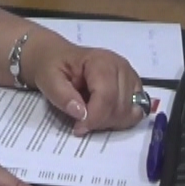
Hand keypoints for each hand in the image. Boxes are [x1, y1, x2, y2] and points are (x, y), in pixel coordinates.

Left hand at [22, 37, 147, 135]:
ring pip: (131, 112)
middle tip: (81, 122)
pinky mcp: (134, 88)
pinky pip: (136, 112)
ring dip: (110, 122)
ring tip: (91, 116)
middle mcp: (122, 67)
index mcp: (102, 61)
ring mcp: (130, 77)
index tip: (78, 128)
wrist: (57, 57)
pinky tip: (103, 115)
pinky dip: (121, 120)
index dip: (94, 118)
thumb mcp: (48, 79)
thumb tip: (81, 113)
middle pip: (120, 107)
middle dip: (100, 121)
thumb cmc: (53, 66)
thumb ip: (62, 96)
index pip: (107, 97)